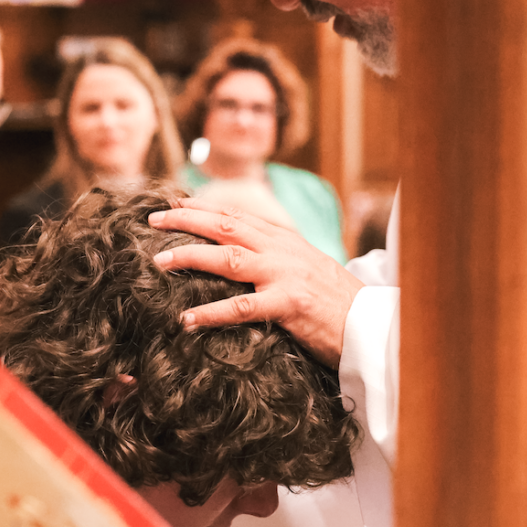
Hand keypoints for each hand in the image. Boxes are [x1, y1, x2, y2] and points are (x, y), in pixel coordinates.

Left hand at [149, 198, 364, 367]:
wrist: (372, 322)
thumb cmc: (336, 300)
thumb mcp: (305, 266)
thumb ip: (275, 256)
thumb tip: (241, 252)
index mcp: (284, 240)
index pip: (236, 215)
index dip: (202, 206)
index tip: (173, 203)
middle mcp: (281, 250)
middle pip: (226, 226)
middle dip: (186, 219)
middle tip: (154, 219)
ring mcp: (285, 275)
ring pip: (228, 258)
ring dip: (190, 256)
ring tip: (159, 262)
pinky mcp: (289, 304)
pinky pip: (242, 308)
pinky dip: (211, 313)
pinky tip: (186, 319)